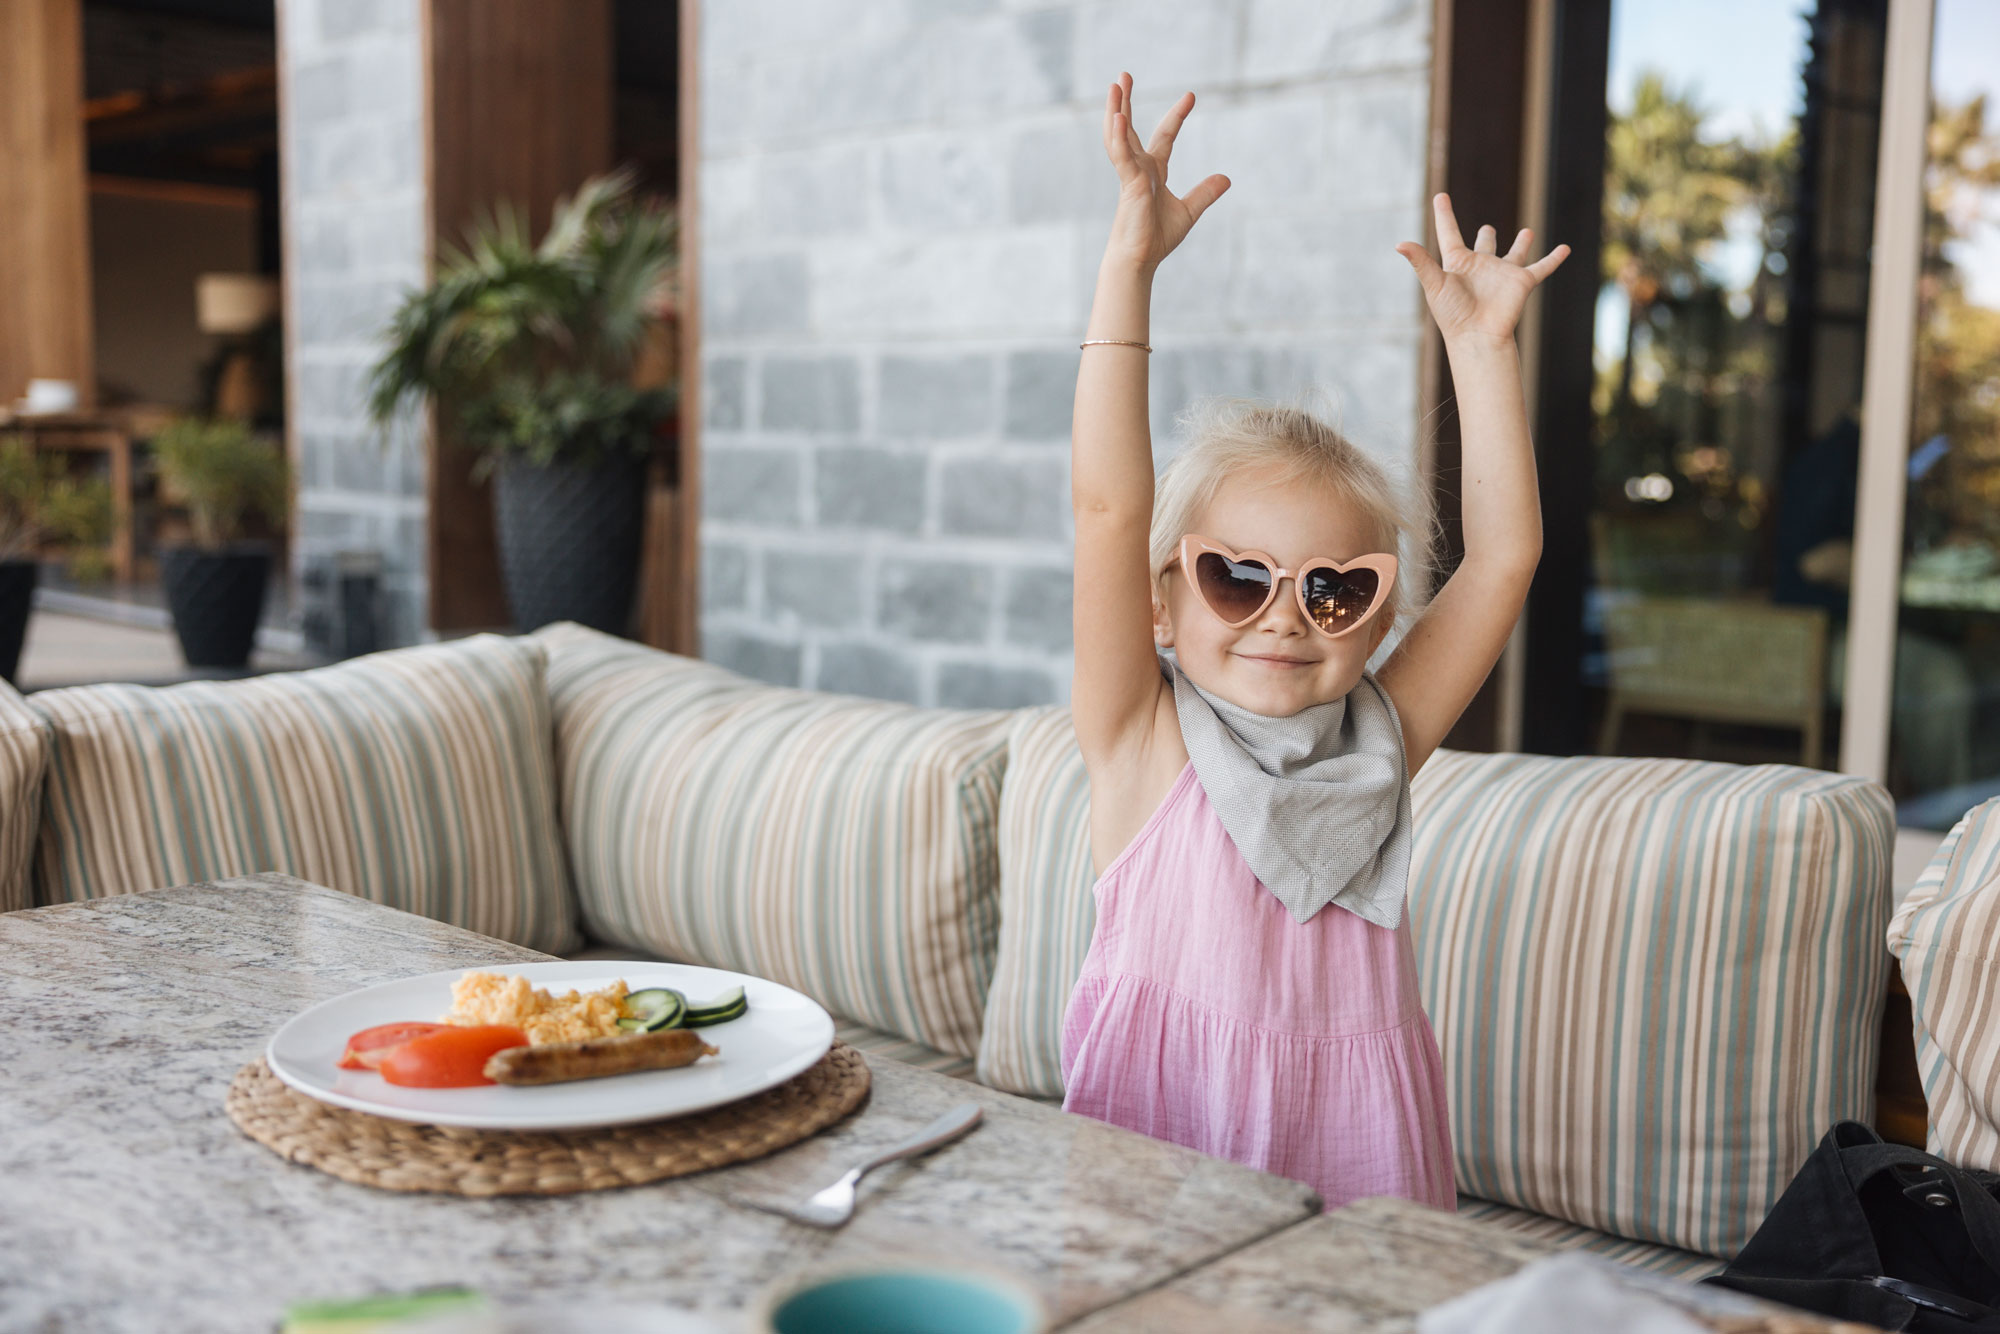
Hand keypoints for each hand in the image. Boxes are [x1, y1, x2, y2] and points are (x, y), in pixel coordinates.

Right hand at [1102, 73, 1228, 269]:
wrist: (1140, 259)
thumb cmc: (1157, 238)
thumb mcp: (1189, 211)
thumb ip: (1204, 193)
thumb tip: (1226, 178)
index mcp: (1152, 172)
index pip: (1165, 136)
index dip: (1177, 116)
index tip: (1191, 96)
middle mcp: (1138, 168)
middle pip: (1129, 128)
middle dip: (1125, 102)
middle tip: (1124, 75)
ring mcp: (1130, 174)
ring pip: (1119, 136)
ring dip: (1116, 109)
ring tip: (1115, 85)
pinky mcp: (1127, 184)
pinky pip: (1122, 156)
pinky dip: (1119, 137)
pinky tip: (1118, 117)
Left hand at [1396, 193, 1568, 343]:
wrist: (1477, 337)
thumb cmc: (1452, 314)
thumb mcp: (1435, 284)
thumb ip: (1421, 262)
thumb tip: (1399, 244)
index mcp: (1458, 263)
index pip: (1450, 233)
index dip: (1445, 215)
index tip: (1440, 196)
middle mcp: (1481, 266)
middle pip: (1484, 245)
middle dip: (1486, 237)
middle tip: (1487, 228)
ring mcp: (1502, 273)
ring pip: (1515, 253)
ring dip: (1522, 244)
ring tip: (1527, 232)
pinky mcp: (1522, 282)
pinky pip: (1542, 268)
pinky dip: (1554, 259)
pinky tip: (1565, 249)